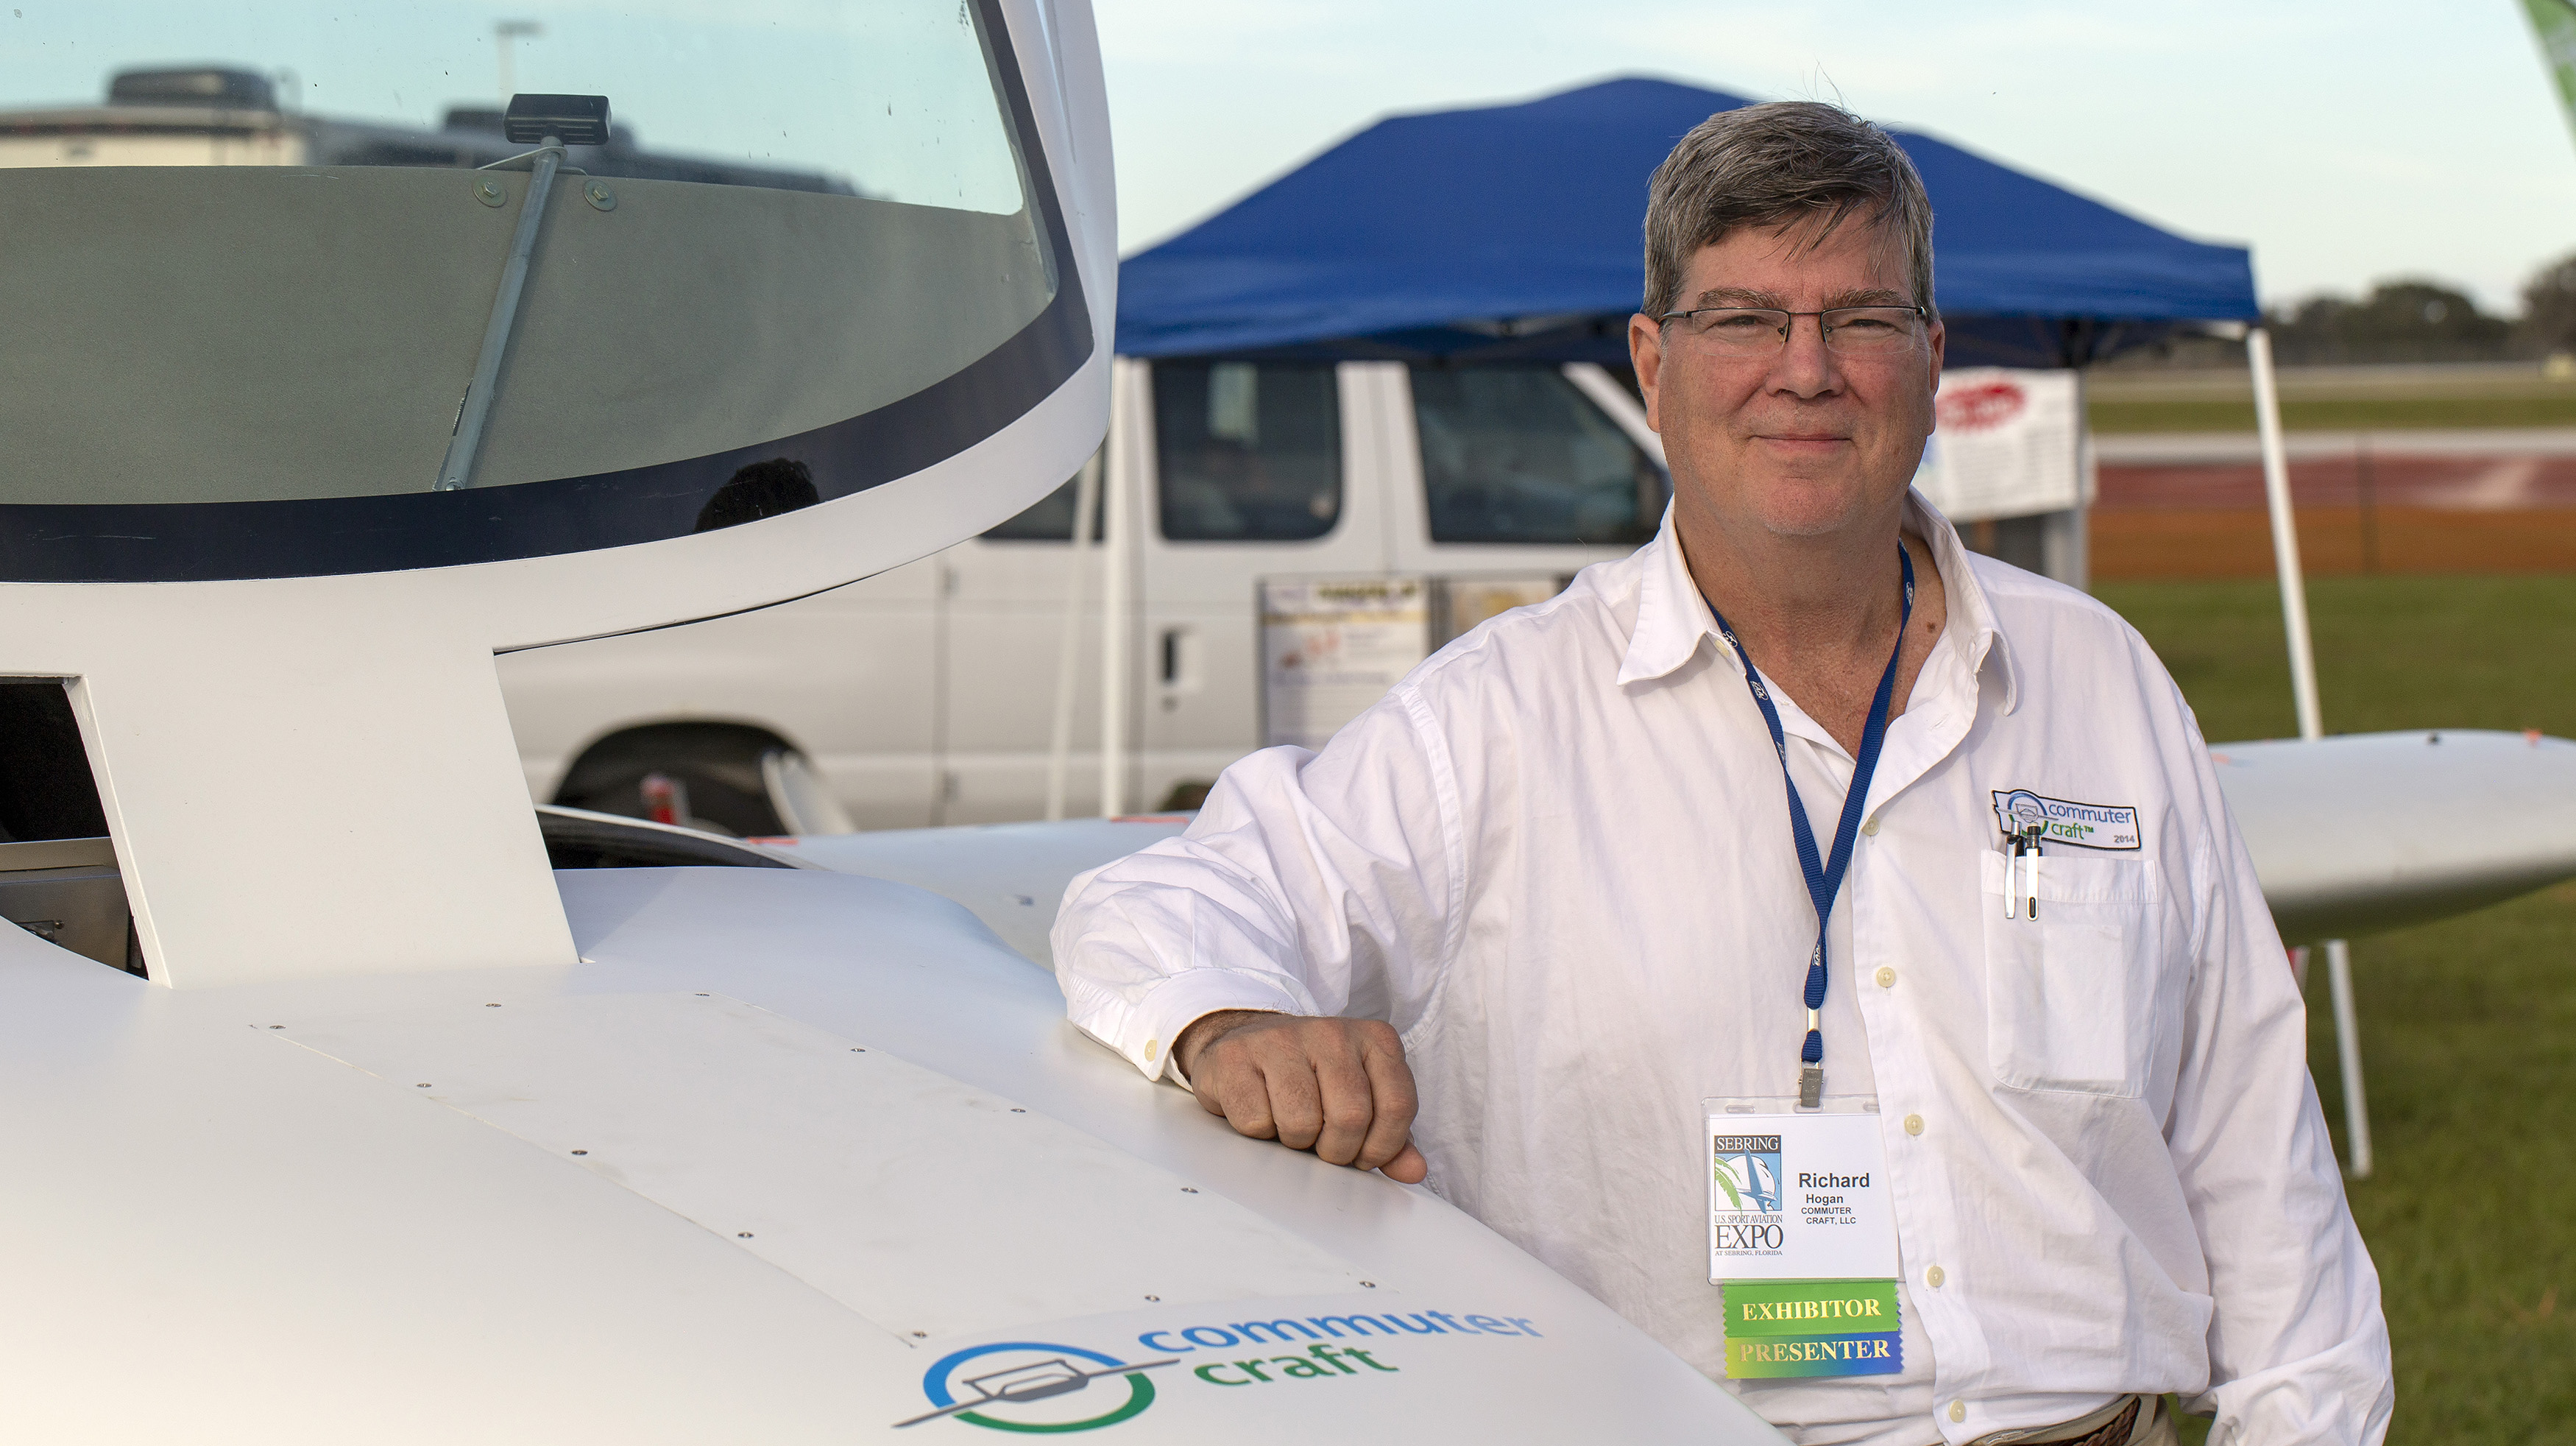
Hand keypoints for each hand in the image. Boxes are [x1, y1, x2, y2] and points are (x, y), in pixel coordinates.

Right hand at [1174, 1011, 1426, 1183]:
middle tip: (1322, 1145)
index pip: (1399, 1106)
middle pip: (1350, 1117)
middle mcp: (1332, 1031)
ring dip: (1295, 1142)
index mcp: (1375, 1040)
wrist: (1246, 1045)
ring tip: (1291, 1126)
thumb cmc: (1312, 1081)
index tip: (1362, 1154)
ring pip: (1301, 1121)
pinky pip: (1256, 1121)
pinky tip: (1261, 1111)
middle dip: (1336, 1150)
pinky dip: (1258, 1132)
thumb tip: (1414, 1170)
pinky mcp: (1235, 1056)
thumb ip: (1391, 1136)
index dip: (1382, 1147)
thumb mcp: (1361, 1102)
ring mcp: (1281, 1039)